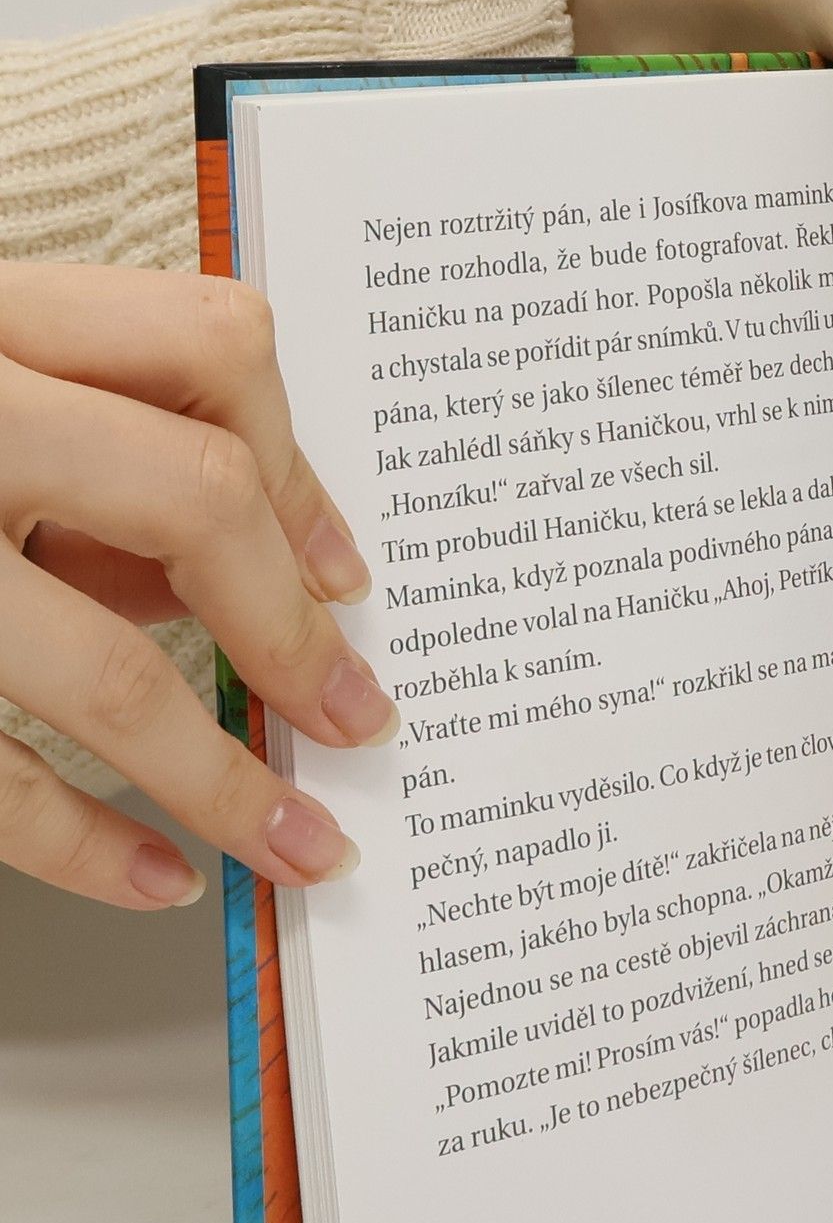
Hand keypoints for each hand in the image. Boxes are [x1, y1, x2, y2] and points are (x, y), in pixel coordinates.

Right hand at [0, 262, 387, 907]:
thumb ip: (88, 462)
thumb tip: (269, 577)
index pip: (210, 346)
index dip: (304, 471)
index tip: (345, 577)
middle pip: (191, 498)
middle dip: (295, 631)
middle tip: (355, 717)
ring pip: (103, 672)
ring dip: (224, 781)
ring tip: (301, 846)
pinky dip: (86, 845)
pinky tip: (159, 876)